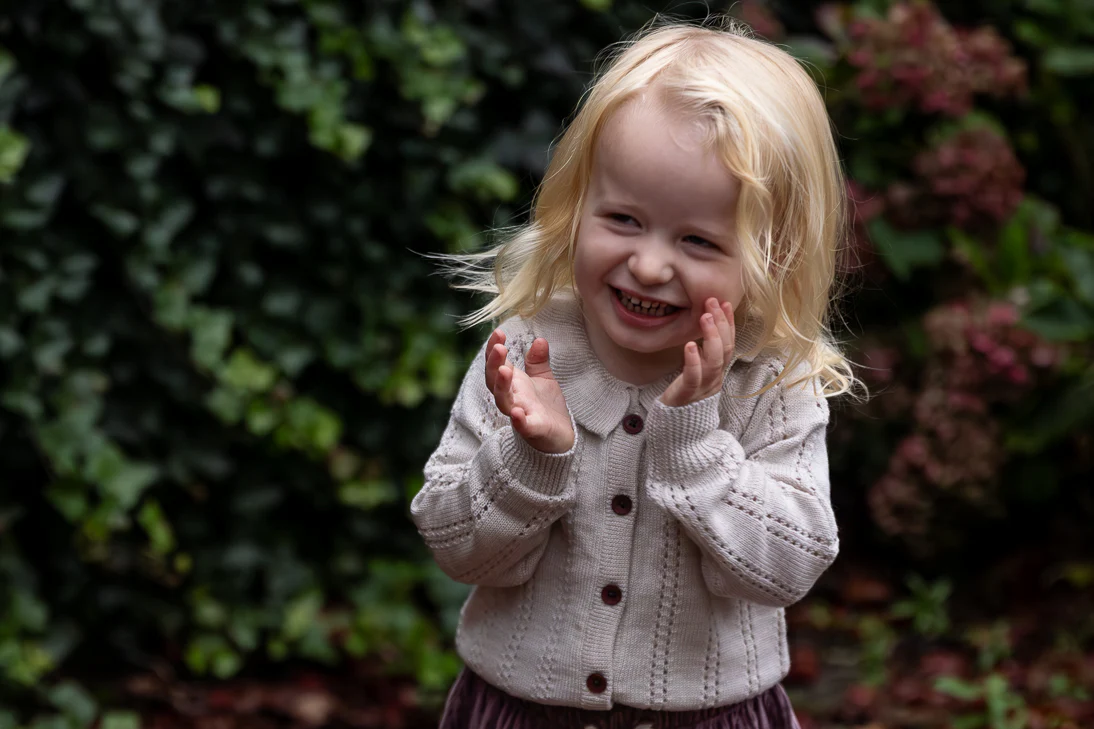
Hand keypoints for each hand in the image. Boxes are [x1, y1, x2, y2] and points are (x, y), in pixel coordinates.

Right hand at [484, 330, 574, 453]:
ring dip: (501, 386)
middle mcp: (512, 397)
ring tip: (505, 370)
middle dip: (493, 364)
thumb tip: (539, 340)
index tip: (498, 333)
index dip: (493, 349)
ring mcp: (520, 414)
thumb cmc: (546, 406)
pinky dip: (519, 420)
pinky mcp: (533, 430)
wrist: (560, 435)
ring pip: (503, 401)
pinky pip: (523, 426)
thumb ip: (538, 361)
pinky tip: (517, 413)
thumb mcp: (543, 378)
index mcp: (513, 383)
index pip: (496, 364)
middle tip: (499, 347)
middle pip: (493, 381)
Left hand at [659, 298, 735, 407]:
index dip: (729, 323)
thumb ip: (703, 353)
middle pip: (725, 349)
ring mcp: (703, 387)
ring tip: (704, 317)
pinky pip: (693, 377)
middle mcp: (714, 377)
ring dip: (711, 336)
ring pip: (714, 361)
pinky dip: (693, 360)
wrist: (677, 427)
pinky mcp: (687, 394)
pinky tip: (690, 345)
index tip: (725, 303)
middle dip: (721, 324)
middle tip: (712, 302)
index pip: (729, 343)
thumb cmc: (685, 394)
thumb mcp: (697, 371)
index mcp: (717, 371)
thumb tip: (705, 327)